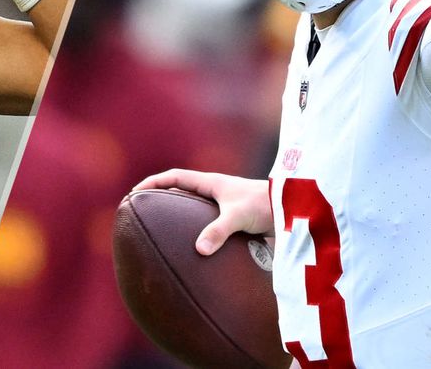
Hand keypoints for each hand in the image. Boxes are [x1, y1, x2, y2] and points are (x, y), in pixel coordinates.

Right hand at [133, 169, 272, 255]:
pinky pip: (210, 226)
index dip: (153, 183)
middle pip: (181, 192)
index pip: (174, 177)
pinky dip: (199, 234)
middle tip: (143, 212)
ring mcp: (225, 206)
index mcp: (211, 183)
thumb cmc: (265, 205)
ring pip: (195, 210)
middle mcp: (216, 192)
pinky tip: (196, 253)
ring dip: (179, 217)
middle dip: (162, 199)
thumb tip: (199, 250)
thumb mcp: (238, 216)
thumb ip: (217, 231)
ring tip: (163, 234)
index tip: (135, 193)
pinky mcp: (236, 221)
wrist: (295, 209)